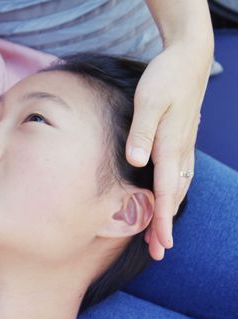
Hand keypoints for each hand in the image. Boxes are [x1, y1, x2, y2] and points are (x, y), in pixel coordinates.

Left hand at [126, 42, 210, 259]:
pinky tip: (167, 198)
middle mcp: (180, 150)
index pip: (166, 190)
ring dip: (169, 211)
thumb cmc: (166, 78)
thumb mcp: (149, 100)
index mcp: (171, 145)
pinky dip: (173, 193)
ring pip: (178, 186)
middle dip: (165, 225)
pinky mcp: (181, 139)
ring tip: (158, 233)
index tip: (160, 244)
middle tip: (157, 252)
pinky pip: (179, 174)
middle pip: (174, 195)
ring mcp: (183, 145)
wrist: (188, 59)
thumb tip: (136, 161)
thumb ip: (142, 130)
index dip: (163, 219)